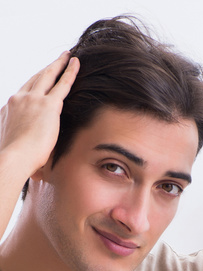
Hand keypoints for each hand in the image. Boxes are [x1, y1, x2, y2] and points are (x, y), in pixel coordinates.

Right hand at [0, 51, 79, 174]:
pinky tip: (76, 63)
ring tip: (67, 56)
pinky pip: (62, 84)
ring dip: (58, 64)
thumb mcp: (16, 147)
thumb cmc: (16, 160)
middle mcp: (19, 99)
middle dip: (47, 69)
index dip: (34, 83)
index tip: (41, 77)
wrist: (14, 158)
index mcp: (10, 108)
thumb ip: (24, 145)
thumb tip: (35, 166)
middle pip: (35, 79)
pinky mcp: (48, 106)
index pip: (24, 91)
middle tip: (56, 60)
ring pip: (48, 76)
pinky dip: (70, 72)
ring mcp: (33, 100)